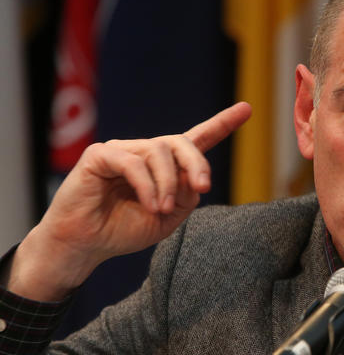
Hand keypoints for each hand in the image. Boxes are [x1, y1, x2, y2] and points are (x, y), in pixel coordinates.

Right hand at [5, 102, 251, 300]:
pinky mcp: (100, 155)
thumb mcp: (168, 219)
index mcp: (166, 167)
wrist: (85, 246)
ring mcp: (123, 150)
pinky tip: (150, 204)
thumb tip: (193, 176)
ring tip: (161, 209)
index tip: (246, 109)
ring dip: (167, 183)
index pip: (198, 139)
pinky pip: (132, 162)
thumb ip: (186, 197)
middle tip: (204, 186)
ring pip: (159, 151)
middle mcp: (146, 153)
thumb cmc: (123, 230)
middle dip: (197, 163)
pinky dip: (146, 185)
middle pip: (182, 142)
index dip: (222, 123)